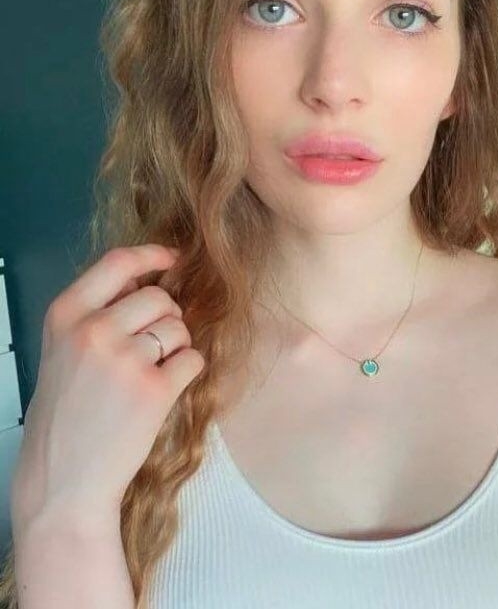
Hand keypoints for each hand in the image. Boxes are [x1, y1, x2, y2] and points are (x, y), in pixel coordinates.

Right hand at [11, 244, 203, 531]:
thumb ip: (97, 314)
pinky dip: (188, 372)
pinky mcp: (154, 389)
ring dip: (177, 347)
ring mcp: (124, 359)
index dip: (152, 255)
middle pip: (160, 297)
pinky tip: (163, 392)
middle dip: (166, 318)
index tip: (172, 258)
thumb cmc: (65, 420)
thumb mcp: (62, 353)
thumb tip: (146, 283)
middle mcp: (93, 331)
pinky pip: (194, 359)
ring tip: (150, 375)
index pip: (118, 262)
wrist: (61, 484)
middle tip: (150, 350)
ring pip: (180, 327)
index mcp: (66, 316)